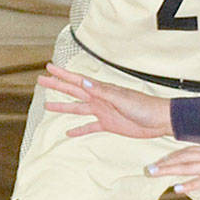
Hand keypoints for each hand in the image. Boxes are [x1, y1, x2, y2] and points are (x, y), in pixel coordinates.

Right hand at [38, 64, 170, 137]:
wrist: (159, 120)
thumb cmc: (144, 106)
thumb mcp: (121, 98)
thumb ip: (102, 91)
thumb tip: (83, 82)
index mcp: (102, 90)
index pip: (77, 80)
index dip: (62, 74)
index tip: (48, 67)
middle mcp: (100, 99)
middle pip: (73, 92)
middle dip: (57, 86)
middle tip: (41, 81)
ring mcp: (103, 111)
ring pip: (78, 109)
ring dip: (63, 107)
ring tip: (47, 105)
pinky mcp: (108, 124)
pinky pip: (89, 127)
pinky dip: (79, 130)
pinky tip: (69, 132)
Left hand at [148, 141, 199, 191]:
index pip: (192, 149)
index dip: (175, 155)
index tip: (162, 159)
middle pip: (185, 157)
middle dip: (166, 163)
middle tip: (150, 168)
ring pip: (189, 166)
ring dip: (170, 170)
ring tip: (154, 174)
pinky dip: (190, 184)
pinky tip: (178, 188)